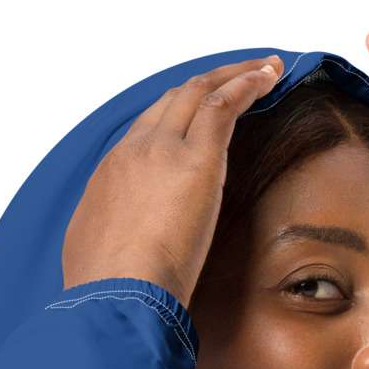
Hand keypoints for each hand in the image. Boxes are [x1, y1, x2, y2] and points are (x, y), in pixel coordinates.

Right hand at [61, 56, 284, 303]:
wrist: (114, 299)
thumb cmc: (108, 296)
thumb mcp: (100, 261)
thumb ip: (119, 245)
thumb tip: (132, 254)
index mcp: (111, 176)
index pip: (147, 131)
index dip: (177, 117)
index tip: (199, 116)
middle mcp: (134, 151)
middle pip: (173, 101)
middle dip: (207, 85)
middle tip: (236, 79)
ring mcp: (163, 150)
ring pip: (199, 92)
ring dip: (233, 76)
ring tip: (264, 69)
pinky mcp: (195, 160)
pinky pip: (223, 105)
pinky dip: (247, 84)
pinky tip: (268, 77)